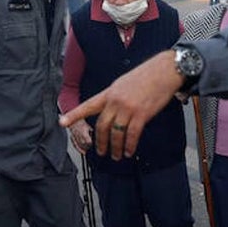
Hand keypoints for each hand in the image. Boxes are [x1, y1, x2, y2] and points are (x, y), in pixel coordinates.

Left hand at [60, 50, 182, 159]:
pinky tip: (129, 152)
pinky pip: (131, 135)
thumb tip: (111, 111)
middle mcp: (115, 101)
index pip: (88, 105)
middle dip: (100, 142)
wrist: (165, 70)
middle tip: (101, 152)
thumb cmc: (147, 75)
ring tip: (116, 156)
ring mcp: (128, 108)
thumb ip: (115, 97)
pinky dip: (129, 146)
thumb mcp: (124, 83)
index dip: (74, 115)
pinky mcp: (141, 114)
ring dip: (115, 148)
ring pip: (115, 133)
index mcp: (109, 92)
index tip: (62, 122)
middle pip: (102, 125)